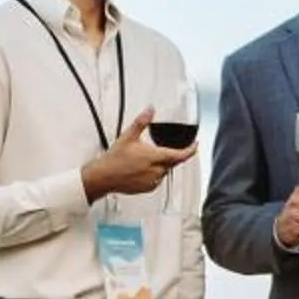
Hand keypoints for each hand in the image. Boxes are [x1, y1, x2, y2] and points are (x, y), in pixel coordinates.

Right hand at [79, 109, 196, 200]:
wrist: (103, 177)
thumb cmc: (114, 159)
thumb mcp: (128, 136)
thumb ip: (142, 122)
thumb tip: (150, 110)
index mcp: (155, 157)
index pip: (180, 155)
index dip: (191, 150)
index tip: (195, 145)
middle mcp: (156, 171)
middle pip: (172, 162)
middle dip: (170, 155)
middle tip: (157, 149)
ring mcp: (153, 181)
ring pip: (164, 170)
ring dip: (161, 164)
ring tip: (144, 159)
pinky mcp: (148, 188)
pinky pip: (157, 179)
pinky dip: (154, 173)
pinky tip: (142, 169)